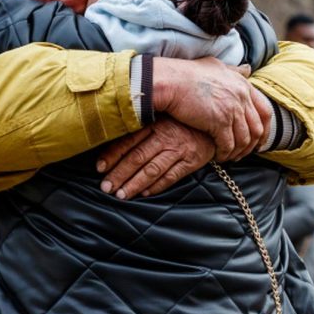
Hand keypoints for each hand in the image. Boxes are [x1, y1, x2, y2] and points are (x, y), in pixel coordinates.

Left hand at [96, 117, 214, 199]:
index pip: (128, 140)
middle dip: (119, 174)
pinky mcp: (192, 161)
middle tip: (106, 187)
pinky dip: (157, 186)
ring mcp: (179, 149)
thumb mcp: (162, 118)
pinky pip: (172, 176)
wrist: (214, 125)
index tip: (99, 168)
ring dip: (134, 184)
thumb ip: (142, 129)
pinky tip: (145, 194)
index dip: (112, 155)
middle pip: (137, 157)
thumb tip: (113, 141)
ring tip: (121, 195)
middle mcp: (166, 136)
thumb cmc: (182, 122)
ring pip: (152, 170)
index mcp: (155, 123)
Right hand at [152, 56, 271, 161]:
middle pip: (257, 128)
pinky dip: (225, 154)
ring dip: (237, 152)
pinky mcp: (219, 122)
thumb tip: (247, 69)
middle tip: (243, 154)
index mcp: (243, 85)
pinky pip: (228, 145)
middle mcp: (241, 97)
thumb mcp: (216, 66)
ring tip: (229, 157)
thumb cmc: (187, 73)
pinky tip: (218, 157)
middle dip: (252, 145)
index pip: (265, 111)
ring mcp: (232, 109)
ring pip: (244, 139)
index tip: (258, 140)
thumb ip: (234, 70)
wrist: (170, 81)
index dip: (264, 129)